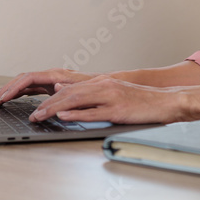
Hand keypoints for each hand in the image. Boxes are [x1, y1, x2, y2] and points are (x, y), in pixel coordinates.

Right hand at [0, 69, 97, 105]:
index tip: (3, 98)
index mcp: (56, 75)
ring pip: (25, 83)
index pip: (28, 79)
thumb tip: (55, 88)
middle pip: (23, 79)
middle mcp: (51, 75)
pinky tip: (13, 99)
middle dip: (7, 89)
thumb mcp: (83, 91)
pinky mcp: (52, 86)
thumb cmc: (95, 88)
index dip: (14, 88)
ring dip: (11, 91)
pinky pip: (31, 87)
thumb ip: (69, 90)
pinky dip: (20, 92)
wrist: (106, 84)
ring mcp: (50, 80)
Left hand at [26, 76, 183, 124]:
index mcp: (101, 82)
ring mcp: (111, 97)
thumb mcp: (113, 93)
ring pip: (76, 100)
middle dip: (47, 104)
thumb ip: (91, 94)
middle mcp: (103, 86)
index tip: (36, 108)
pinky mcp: (118, 110)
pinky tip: (64, 116)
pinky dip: (77, 114)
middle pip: (68, 93)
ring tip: (40, 116)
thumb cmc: (141, 101)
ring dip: (55, 109)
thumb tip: (65, 92)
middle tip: (32, 115)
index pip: (69, 89)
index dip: (49, 98)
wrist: (166, 101)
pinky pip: (94, 112)